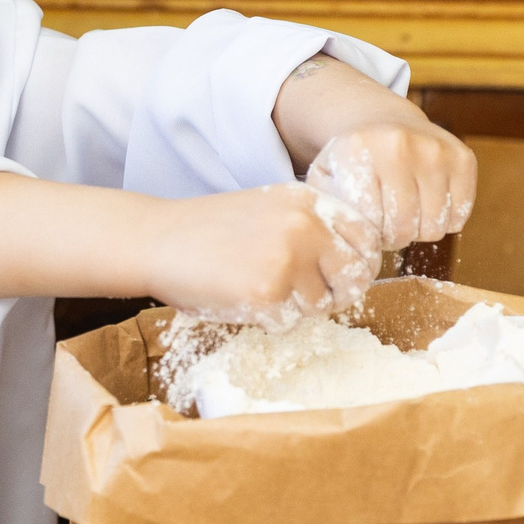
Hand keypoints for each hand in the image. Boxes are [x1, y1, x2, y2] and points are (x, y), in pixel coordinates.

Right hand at [141, 183, 382, 329]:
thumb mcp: (268, 209)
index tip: (338, 275)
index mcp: (309, 201)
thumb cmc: (209, 230)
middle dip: (333, 292)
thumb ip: (310, 226)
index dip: (356, 263)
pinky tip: (239, 297)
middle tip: (300, 294)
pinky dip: (267, 319)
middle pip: (353, 277)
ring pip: (321, 305)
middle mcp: (306, 226)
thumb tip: (355, 265)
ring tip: (255, 288)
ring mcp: (288, 259)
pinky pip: (289, 322)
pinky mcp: (268, 293)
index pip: (366, 239)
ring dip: (295, 307)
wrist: (156, 240)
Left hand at [304, 121, 476, 249]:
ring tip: (404, 215)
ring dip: (419, 230)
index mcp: (358, 151)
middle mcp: (399, 145)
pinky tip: (426, 205)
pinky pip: (460, 216)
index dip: (369, 234)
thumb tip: (341, 239)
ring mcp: (435, 150)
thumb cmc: (353, 160)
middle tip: (386, 226)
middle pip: (404, 227)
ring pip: (435, 226)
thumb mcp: (325, 177)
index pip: (370, 222)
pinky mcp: (463, 158)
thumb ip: (326, 207)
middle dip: (393, 237)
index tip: (366, 225)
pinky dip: (445, 220)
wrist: (383, 121)